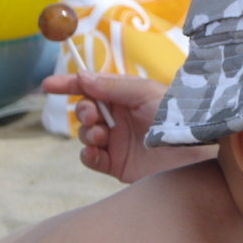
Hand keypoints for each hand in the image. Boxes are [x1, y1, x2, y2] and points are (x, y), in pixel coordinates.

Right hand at [41, 71, 216, 182]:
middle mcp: (122, 118)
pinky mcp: (118, 166)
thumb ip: (112, 86)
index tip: (48, 84)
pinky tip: (95, 151)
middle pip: (86, 110)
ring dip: (86, 131)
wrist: (194, 156)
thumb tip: (82, 77)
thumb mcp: (145, 93)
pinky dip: (88, 154)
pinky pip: (91, 159)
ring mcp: (119, 142)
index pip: (93, 87)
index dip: (70, 84)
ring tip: (99, 134)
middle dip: (83, 110)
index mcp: (128, 97)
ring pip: (86, 134)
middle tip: (93, 115)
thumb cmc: (176, 118)